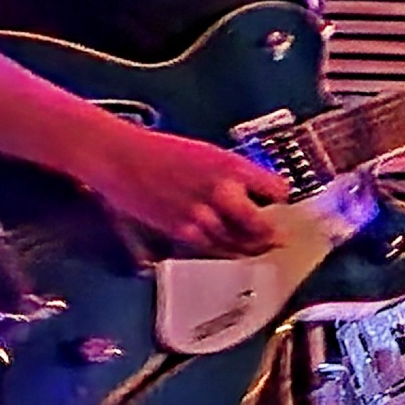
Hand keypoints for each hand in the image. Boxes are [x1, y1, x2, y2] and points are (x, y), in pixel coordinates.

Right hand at [78, 125, 287, 257]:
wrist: (121, 158)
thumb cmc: (161, 151)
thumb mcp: (208, 154)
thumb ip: (232, 175)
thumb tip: (253, 193)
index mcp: (231, 166)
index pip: (276, 190)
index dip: (281, 200)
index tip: (283, 206)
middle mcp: (221, 192)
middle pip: (262, 226)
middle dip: (272, 234)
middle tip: (279, 237)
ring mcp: (201, 215)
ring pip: (239, 244)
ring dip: (252, 248)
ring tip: (259, 248)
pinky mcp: (182, 232)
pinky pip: (214, 250)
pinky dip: (226, 252)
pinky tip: (231, 251)